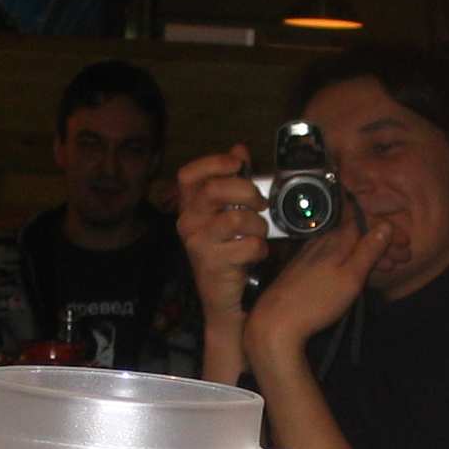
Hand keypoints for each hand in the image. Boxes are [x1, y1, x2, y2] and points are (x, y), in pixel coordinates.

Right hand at [176, 147, 269, 325]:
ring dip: (258, 226)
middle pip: (216, 190)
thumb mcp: (229, 215)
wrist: (226, 301)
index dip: (214, 163)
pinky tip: (256, 255)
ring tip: (259, 235)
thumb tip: (240, 148)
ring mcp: (197, 243)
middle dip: (248, 192)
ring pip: (236, 218)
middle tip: (261, 204)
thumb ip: (233, 182)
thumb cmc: (230, 255)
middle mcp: (187, 222)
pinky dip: (260, 249)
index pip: (189, 174)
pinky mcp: (212, 263)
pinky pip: (248, 245)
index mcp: (189, 207)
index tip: (237, 164)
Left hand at [242, 218, 394, 363]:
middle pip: (358, 235)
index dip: (390, 233)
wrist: (276, 323)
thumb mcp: (351, 277)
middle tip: (403, 260)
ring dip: (370, 254)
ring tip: (387, 269)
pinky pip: (335, 257)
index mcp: (336, 240)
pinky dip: (352, 261)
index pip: (368, 224)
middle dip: (384, 245)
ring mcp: (311, 255)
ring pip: (347, 246)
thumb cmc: (317, 302)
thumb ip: (368, 250)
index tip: (407, 248)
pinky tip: (358, 273)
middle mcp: (322, 241)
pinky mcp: (303, 269)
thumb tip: (385, 225)